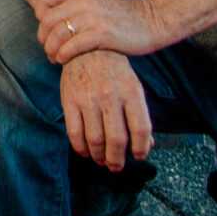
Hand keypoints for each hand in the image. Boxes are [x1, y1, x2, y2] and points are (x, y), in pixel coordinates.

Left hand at [24, 0, 168, 63]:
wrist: (150, 23)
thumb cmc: (119, 9)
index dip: (40, 15)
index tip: (45, 27)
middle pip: (48, 19)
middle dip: (43, 36)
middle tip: (46, 47)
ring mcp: (93, 16)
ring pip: (58, 34)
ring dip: (51, 49)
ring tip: (53, 56)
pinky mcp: (102, 34)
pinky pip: (72, 46)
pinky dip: (63, 54)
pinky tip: (62, 59)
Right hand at [60, 51, 153, 171]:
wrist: (85, 48)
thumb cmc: (114, 71)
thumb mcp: (133, 88)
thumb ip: (139, 116)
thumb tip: (147, 145)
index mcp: (131, 93)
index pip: (141, 129)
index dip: (142, 148)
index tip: (139, 156)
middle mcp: (110, 97)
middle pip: (117, 139)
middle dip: (117, 159)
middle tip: (117, 167)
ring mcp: (88, 99)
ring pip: (95, 139)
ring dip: (99, 156)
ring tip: (101, 160)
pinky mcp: (69, 101)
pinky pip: (74, 132)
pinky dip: (80, 147)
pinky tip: (85, 151)